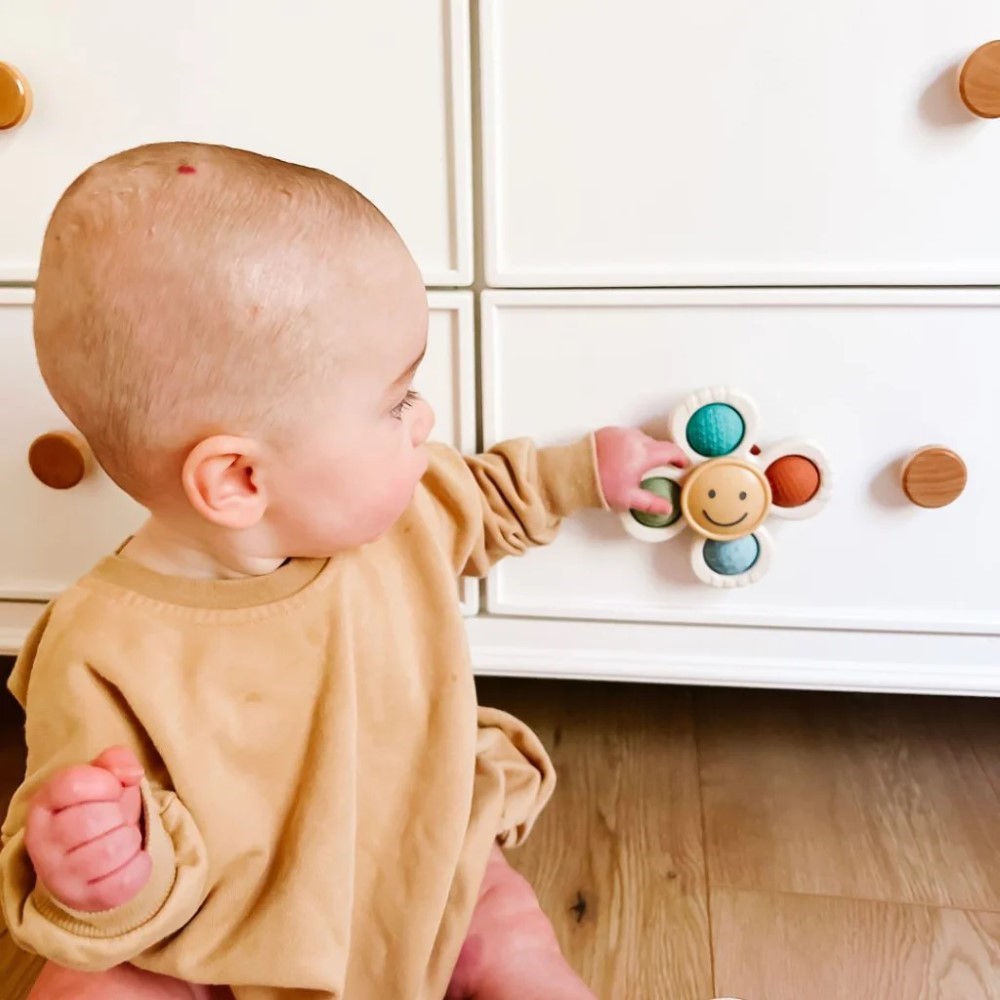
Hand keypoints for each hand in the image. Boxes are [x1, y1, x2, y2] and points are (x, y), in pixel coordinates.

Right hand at [25, 746, 151, 911]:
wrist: (91, 858)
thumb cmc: (100, 809)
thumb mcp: (104, 778)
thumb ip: (116, 762)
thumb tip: (131, 774)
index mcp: (43, 804)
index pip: (72, 784)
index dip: (104, 782)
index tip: (111, 789)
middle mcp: (42, 841)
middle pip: (91, 820)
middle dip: (118, 814)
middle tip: (116, 819)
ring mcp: (58, 875)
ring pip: (110, 852)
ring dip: (130, 840)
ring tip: (123, 838)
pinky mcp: (81, 899)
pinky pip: (123, 881)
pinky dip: (139, 866)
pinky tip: (130, 859)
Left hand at [595, 426, 688, 515]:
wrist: (573, 473)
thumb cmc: (599, 485)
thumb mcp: (629, 498)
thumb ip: (651, 503)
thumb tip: (667, 508)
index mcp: (644, 454)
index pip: (671, 451)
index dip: (680, 458)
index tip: (682, 464)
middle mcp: (634, 439)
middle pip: (656, 444)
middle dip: (660, 455)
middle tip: (658, 468)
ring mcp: (620, 433)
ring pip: (640, 438)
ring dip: (643, 449)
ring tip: (637, 465)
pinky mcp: (607, 432)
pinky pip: (625, 436)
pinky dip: (628, 444)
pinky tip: (622, 457)